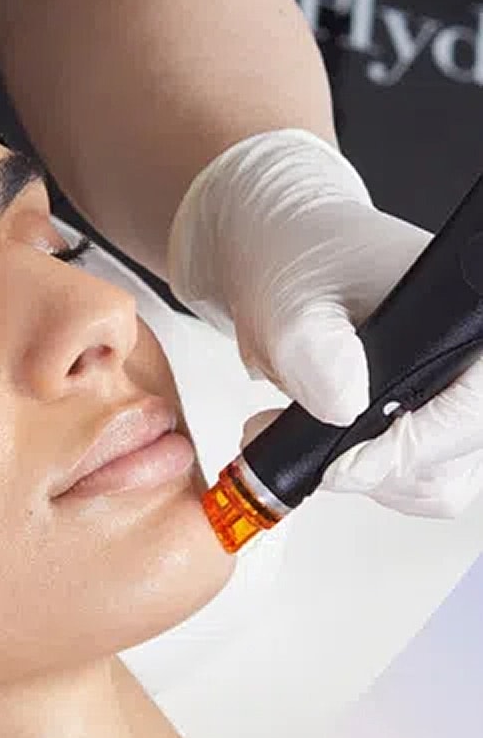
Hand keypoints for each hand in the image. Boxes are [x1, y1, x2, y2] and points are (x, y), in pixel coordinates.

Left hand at [167, 128, 482, 517]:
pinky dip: (356, 469)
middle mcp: (468, 357)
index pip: (471, 410)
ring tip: (293, 425)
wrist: (274, 261)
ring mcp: (450, 391)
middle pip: (452, 456)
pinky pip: (405, 477)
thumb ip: (313, 352)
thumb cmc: (294, 260)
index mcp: (464, 312)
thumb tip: (345, 408)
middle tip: (295, 432)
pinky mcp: (424, 417)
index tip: (341, 463)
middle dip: (368, 463)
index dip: (409, 449)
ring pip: (430, 477)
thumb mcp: (289, 301)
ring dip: (356, 470)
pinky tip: (318, 435)